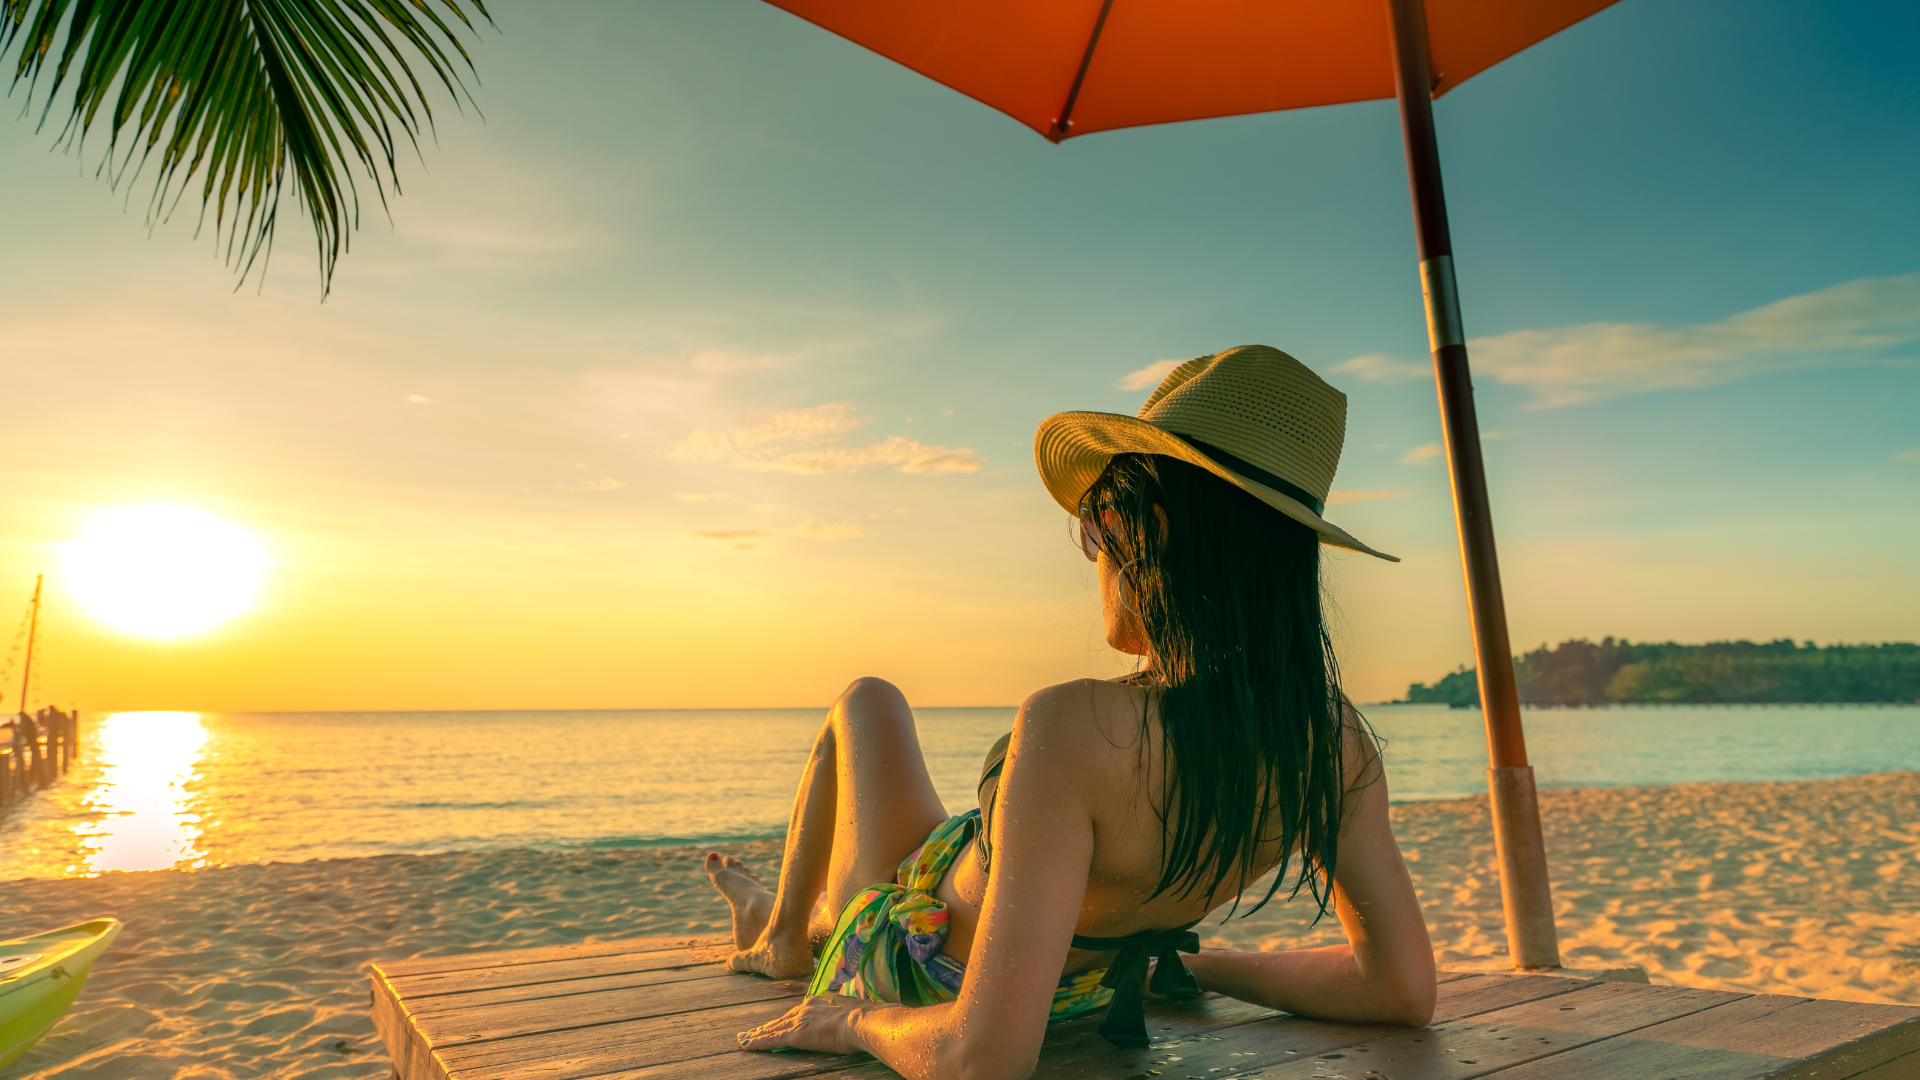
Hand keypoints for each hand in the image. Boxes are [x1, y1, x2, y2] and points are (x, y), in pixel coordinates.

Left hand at [737, 993, 879, 1054]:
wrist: (860, 1020)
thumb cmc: (862, 1018)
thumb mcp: (850, 1009)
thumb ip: (843, 1010)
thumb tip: (849, 1013)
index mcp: (817, 1002)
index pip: (795, 1013)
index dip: (784, 1020)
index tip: (775, 1023)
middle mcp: (804, 1009)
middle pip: (780, 1020)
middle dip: (764, 1027)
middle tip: (749, 1032)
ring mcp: (799, 1021)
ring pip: (772, 1029)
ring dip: (756, 1034)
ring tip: (743, 1038)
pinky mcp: (795, 1035)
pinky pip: (771, 1040)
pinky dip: (758, 1042)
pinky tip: (746, 1045)